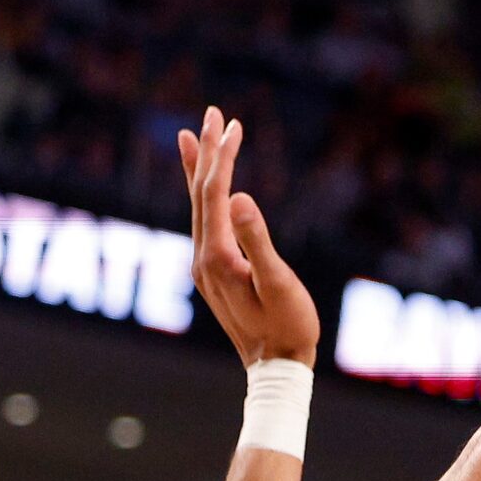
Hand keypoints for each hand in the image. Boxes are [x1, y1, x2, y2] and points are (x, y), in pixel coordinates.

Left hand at [179, 108, 319, 366]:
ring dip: (199, 169)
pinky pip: (203, 222)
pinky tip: (208, 189)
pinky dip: (202, 196)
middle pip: (200, 194)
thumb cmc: (287, 327)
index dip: (222, 157)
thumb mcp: (277, 283)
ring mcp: (205, 265)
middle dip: (206, 152)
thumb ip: (257, 240)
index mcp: (217, 256)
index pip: (215, 195)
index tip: (232, 124)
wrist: (276, 367)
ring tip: (192, 136)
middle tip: (212, 113)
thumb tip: (239, 197)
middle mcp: (203, 257)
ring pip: (198, 206)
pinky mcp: (214, 271)